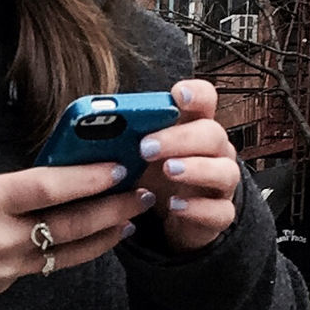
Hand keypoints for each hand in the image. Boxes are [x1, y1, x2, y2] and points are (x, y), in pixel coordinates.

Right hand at [0, 163, 157, 309]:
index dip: (88, 178)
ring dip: (103, 235)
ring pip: (67, 251)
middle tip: (140, 194)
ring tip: (127, 221)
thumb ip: (4, 191)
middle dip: (112, 207)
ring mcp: (5, 267)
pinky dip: (69, 252)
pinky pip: (43, 266)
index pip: (49, 187)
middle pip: (70, 223)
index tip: (117, 168)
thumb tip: (44, 186)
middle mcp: (2, 237)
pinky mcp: (3, 286)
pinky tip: (85, 242)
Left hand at [136, 80, 240, 251]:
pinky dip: (198, 208)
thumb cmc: (151, 173)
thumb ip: (123, 138)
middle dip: (180, 138)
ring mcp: (221, 182)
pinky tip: (175, 205)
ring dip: (196, 169)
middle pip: (212, 134)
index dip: (195, 94)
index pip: (205, 99)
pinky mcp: (220, 213)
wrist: (167, 215)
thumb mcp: (135, 153)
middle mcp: (215, 150)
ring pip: (225, 171)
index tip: (177, 94)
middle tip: (146, 147)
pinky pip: (220, 211)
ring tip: (168, 170)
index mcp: (194, 125)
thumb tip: (84, 130)